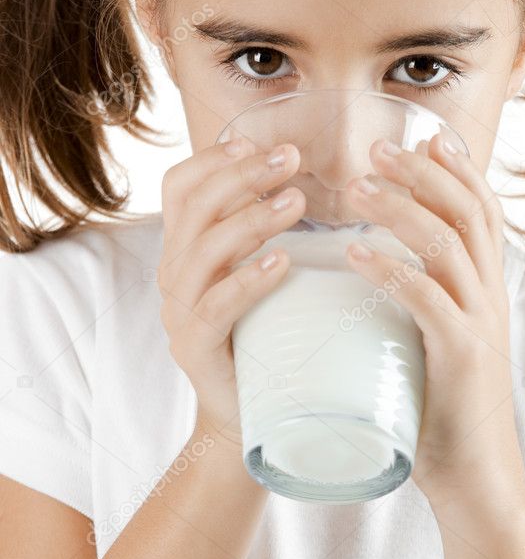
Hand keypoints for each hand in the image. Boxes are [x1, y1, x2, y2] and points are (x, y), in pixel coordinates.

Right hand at [157, 138, 305, 455]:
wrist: (251, 417)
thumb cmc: (267, 339)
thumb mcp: (265, 278)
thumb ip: (272, 236)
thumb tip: (316, 183)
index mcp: (186, 251)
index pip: (181, 188)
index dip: (213, 160)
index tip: (256, 141)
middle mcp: (174, 275)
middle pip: (194, 209)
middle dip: (242, 177)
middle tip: (291, 159)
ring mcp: (179, 313)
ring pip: (204, 251)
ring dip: (251, 219)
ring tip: (298, 202)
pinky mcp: (195, 348)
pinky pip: (216, 306)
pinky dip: (248, 279)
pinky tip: (282, 262)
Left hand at [344, 134, 524, 512]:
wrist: (475, 477)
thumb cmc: (443, 412)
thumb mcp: (439, 345)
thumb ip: (421, 307)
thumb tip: (376, 276)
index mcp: (486, 291)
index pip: (482, 212)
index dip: (457, 171)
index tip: (424, 138)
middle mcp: (490, 298)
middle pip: (468, 213)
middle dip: (424, 173)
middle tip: (378, 147)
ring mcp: (479, 325)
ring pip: (449, 246)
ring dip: (403, 208)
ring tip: (359, 186)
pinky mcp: (461, 357)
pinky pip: (427, 300)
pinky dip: (391, 269)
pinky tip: (355, 252)